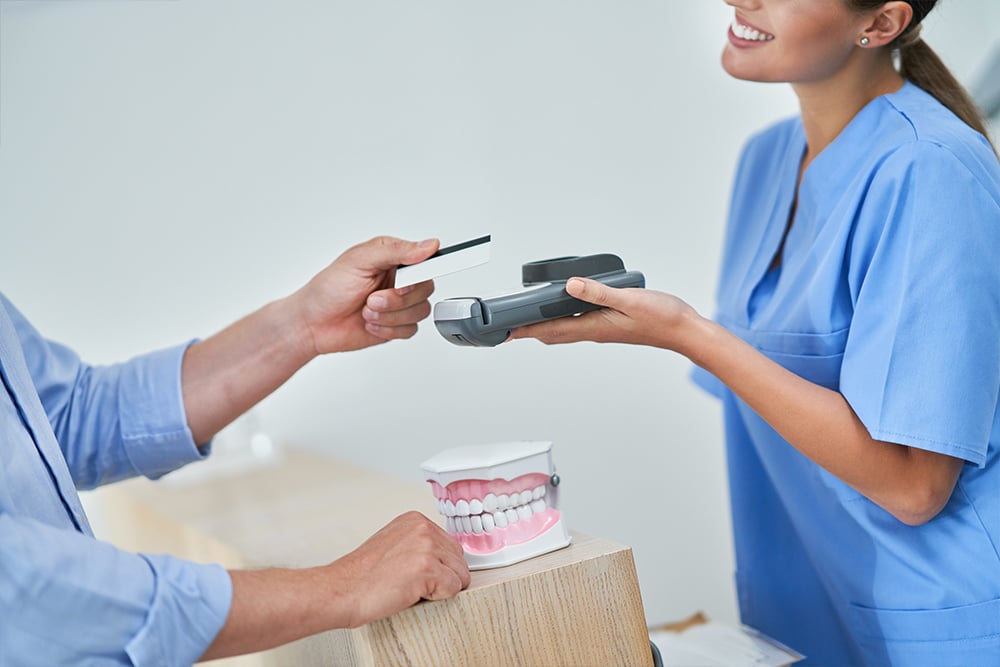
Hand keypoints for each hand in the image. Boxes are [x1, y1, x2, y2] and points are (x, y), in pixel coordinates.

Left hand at [293, 236, 439, 353]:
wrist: (313, 324)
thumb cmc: (328, 289)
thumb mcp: (359, 260)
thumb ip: (396, 251)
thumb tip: (428, 245)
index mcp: (393, 258)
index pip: (426, 260)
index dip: (422, 273)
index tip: (405, 284)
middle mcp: (399, 280)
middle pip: (425, 289)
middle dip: (397, 299)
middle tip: (373, 299)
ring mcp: (399, 304)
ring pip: (420, 311)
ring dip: (391, 315)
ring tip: (367, 311)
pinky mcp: (397, 325)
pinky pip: (410, 330)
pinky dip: (388, 329)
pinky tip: (370, 323)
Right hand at [329, 511, 470, 627]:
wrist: (341, 590)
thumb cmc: (362, 576)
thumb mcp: (394, 545)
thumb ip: (419, 544)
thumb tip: (444, 558)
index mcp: (415, 520)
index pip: (450, 545)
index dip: (438, 566)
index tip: (416, 573)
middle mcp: (423, 528)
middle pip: (459, 559)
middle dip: (443, 577)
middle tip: (412, 583)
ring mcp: (426, 546)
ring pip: (459, 575)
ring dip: (439, 589)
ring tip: (410, 587)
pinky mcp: (427, 568)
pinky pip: (453, 589)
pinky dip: (437, 599)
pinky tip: (412, 593)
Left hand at [508, 276, 701, 351]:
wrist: (685, 331)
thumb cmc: (663, 318)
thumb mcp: (628, 299)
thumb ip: (598, 293)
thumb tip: (570, 285)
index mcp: (594, 327)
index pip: (551, 331)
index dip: (526, 331)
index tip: (506, 332)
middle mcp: (595, 331)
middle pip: (553, 333)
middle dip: (530, 330)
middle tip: (510, 326)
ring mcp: (603, 329)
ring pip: (566, 329)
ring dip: (545, 325)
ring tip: (528, 318)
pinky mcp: (611, 324)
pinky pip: (580, 323)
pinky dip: (565, 318)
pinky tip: (566, 308)